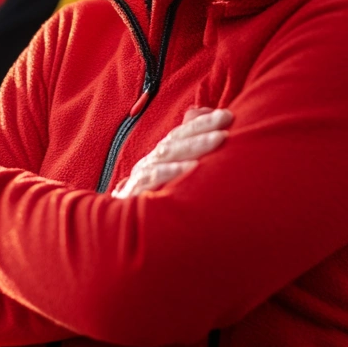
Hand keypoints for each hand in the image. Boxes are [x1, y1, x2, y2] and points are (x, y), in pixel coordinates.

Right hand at [112, 107, 232, 198]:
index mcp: (160, 157)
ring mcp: (142, 176)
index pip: (181, 133)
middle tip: (226, 121)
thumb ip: (185, 149)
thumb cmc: (152, 200)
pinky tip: (190, 167)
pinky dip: (171, 171)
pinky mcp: (135, 193)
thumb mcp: (169, 175)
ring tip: (219, 138)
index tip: (227, 115)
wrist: (120, 230)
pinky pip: (153, 179)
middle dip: (203, 128)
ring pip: (167, 154)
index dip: (203, 122)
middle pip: (176, 139)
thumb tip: (200, 117)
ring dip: (194, 145)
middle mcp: (151, 162)